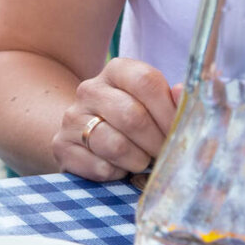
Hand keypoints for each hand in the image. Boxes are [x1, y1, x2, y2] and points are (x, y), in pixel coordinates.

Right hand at [53, 57, 179, 180]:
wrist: (84, 134)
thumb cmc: (131, 120)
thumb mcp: (153, 105)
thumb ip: (173, 100)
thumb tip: (182, 91)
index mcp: (117, 70)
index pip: (146, 82)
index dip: (169, 112)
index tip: (180, 132)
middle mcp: (90, 89)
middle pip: (132, 117)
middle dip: (156, 143)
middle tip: (163, 154)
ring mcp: (72, 117)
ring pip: (115, 145)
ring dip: (138, 161)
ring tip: (142, 161)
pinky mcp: (61, 146)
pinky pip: (100, 168)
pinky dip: (117, 174)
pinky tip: (119, 168)